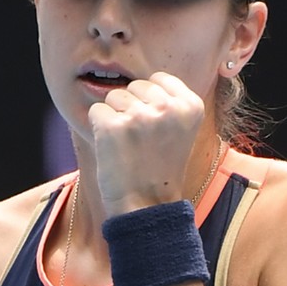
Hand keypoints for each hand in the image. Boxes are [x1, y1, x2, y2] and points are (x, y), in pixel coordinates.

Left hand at [87, 72, 205, 214]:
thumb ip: (167, 102)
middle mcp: (168, 106)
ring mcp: (140, 115)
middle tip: (139, 141)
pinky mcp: (113, 126)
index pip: (158, 78)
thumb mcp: (179, 130)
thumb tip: (141, 80)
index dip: (148, 101)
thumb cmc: (158, 169)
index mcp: (191, 104)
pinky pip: (96, 111)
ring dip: (114, 118)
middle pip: (134, 86)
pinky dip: (98, 129)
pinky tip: (112, 149)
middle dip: (130, 108)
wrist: (147, 207)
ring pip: (113, 97)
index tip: (152, 130)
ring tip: (127, 146)